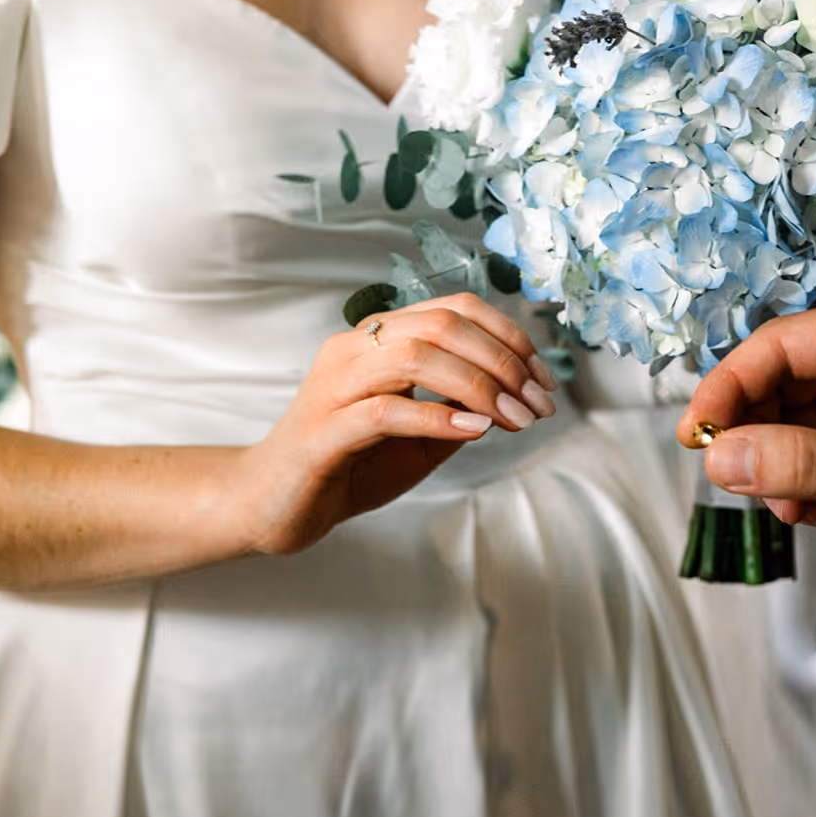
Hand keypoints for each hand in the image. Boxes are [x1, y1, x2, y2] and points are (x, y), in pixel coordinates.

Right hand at [224, 293, 558, 555]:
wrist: (271, 507)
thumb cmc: (348, 467)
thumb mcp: (420, 438)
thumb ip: (459, 410)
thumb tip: (514, 396)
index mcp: (377, 340)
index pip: (454, 310)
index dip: (509, 338)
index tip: (544, 382)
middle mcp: (353, 350)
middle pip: (441, 325)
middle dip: (503, 362)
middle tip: (538, 405)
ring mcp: (334, 386)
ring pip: (415, 356)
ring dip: (478, 386)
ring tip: (513, 419)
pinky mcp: (322, 431)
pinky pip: (385, 410)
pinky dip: (438, 417)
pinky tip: (474, 431)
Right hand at [677, 297, 815, 553]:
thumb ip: (799, 461)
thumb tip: (722, 458)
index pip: (781, 346)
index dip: (730, 386)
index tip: (696, 430)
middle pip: (780, 382)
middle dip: (755, 435)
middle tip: (735, 475)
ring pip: (791, 423)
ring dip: (776, 469)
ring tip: (788, 506)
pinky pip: (812, 452)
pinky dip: (801, 485)